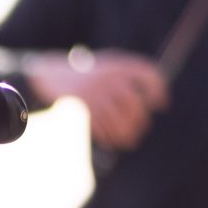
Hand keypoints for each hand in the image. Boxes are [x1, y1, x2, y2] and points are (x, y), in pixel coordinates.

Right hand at [22, 49, 167, 149]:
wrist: (48, 76)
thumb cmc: (82, 77)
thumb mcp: (105, 68)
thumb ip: (126, 78)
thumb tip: (151, 102)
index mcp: (117, 65)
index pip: (147, 73)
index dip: (158, 89)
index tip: (160, 104)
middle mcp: (108, 78)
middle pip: (135, 103)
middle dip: (140, 119)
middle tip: (142, 128)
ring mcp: (95, 94)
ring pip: (119, 120)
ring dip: (126, 134)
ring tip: (130, 141)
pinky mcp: (82, 109)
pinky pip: (102, 128)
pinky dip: (109, 138)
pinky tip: (112, 142)